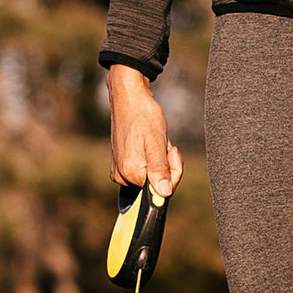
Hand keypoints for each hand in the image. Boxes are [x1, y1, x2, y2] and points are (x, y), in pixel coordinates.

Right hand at [107, 66, 183, 196]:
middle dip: (166, 164)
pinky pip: (143, 169)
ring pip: (151, 176)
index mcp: (131, 173)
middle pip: (157, 183)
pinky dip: (151, 157)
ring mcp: (119, 171)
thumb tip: (164, 194)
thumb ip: (160, 170)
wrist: (129, 98)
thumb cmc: (144, 116)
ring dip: (159, 160)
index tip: (171, 150)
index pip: (162, 189)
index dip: (173, 171)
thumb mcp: (157, 142)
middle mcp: (122, 176)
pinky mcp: (120, 165)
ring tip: (153, 140)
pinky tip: (148, 143)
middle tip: (163, 144)